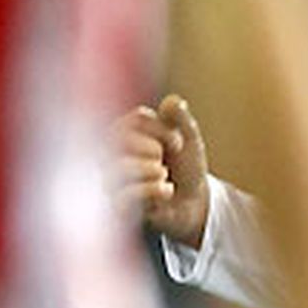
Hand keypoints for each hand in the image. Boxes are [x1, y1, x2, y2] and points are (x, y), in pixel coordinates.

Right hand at [110, 94, 209, 244]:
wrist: (194, 204)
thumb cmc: (185, 168)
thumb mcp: (189, 139)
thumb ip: (181, 118)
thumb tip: (173, 101)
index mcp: (127, 134)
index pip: (131, 120)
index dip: (158, 128)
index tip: (178, 141)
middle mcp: (113, 155)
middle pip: (119, 140)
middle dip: (153, 146)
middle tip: (169, 157)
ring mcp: (113, 181)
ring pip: (118, 168)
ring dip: (148, 169)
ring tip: (163, 173)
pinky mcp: (119, 207)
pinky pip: (123, 195)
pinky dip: (151, 190)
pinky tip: (167, 190)